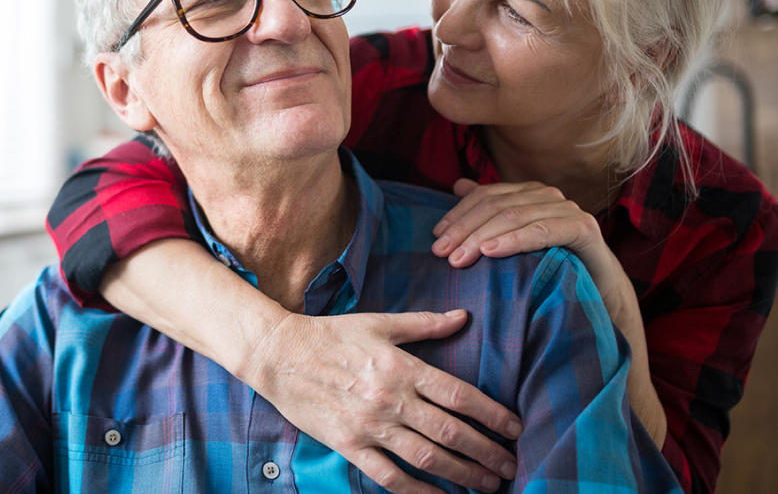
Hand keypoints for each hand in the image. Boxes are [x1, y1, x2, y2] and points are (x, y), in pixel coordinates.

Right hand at [240, 309, 521, 492]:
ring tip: (488, 484)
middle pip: (451, 432)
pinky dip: (418, 491)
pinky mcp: (349, 444)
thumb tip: (463, 317)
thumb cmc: (330, 335)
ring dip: (463, 474)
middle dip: (487, 453)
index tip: (514, 429)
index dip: (492, 415)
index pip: (459, 396)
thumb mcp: (379, 322)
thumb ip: (424, 324)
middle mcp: (390, 399)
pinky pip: (389, 475)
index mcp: (401, 366)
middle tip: (510, 466)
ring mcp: (369, 425)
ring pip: (427, 458)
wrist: (278, 354)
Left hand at [432, 179, 618, 284]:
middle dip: (464, 229)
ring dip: (482, 236)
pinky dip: (515, 240)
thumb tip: (458, 185)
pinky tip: (491, 252)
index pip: (485, 195)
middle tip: (441, 253)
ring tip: (460, 257)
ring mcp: (567, 209)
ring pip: (515, 216)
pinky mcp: (583, 228)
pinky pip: (542, 231)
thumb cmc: (551, 264)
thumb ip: (489, 210)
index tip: (436, 237)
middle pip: (496, 205)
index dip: (458, 214)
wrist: (599, 290)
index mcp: (527, 193)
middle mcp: (546, 195)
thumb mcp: (514, 239)